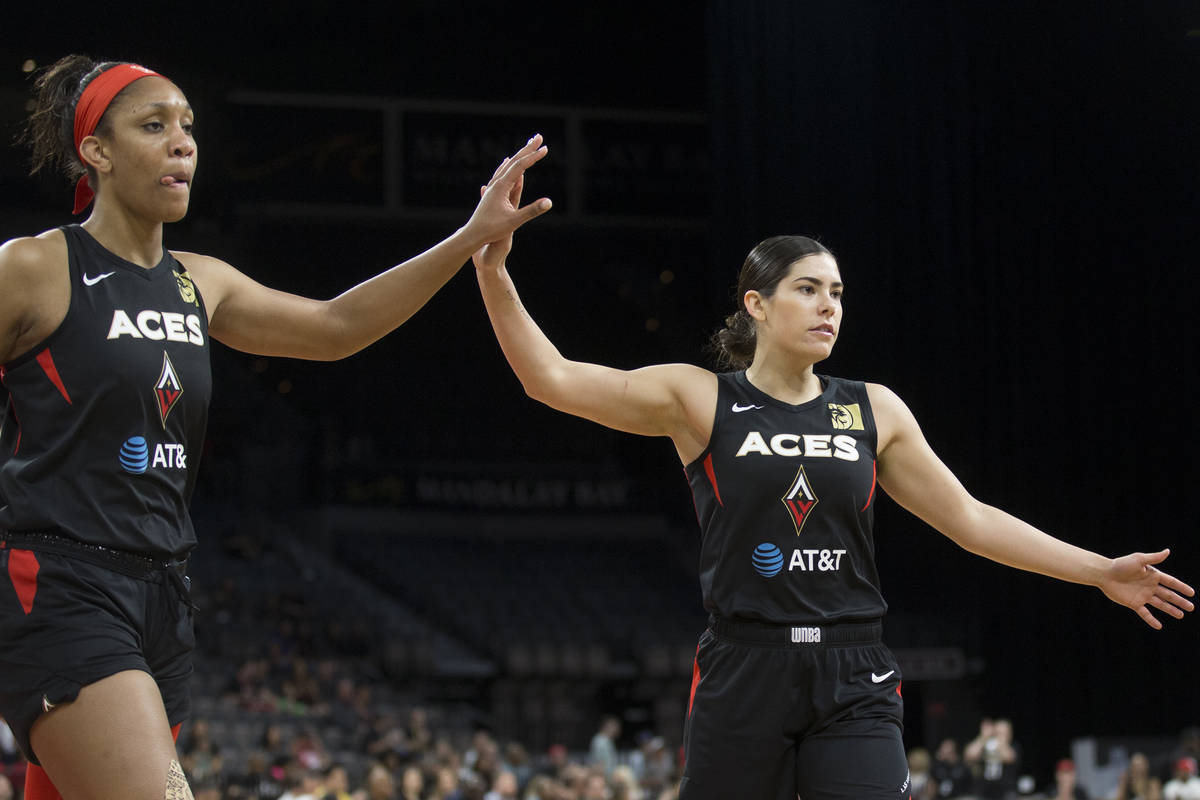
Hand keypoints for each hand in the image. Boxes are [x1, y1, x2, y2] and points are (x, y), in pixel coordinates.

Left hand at [461, 134, 551, 255]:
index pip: (520, 167)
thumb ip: (532, 210)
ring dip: (519, 155)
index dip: (533, 157)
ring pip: (507, 166)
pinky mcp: (491, 193)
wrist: (472, 235)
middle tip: (539, 137)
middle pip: (514, 161)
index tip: (545, 149)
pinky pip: (501, 173)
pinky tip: (506, 163)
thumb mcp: (515, 221)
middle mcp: (496, 183)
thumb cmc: (492, 230)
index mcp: (501, 187)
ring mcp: (492, 187)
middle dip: (527, 149)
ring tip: (526, 147)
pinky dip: (508, 165)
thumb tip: (549, 202)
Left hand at [1098, 549, 1194, 628]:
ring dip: (1170, 610)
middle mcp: (1149, 586)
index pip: (1171, 582)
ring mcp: (1142, 596)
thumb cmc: (1121, 564)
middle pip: (1168, 595)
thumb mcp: (1138, 559)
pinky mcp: (1134, 603)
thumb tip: (1168, 551)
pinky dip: (1151, 620)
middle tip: (1191, 607)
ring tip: (1181, 615)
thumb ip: (1153, 558)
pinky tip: (1159, 626)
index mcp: (1152, 576)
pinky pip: (1145, 613)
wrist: (1104, 574)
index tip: (1192, 593)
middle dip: (1179, 601)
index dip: (1181, 587)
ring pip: (1160, 604)